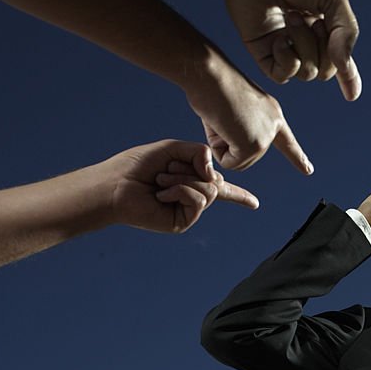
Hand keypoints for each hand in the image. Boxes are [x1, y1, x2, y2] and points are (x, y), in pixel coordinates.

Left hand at [103, 140, 257, 233]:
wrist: (115, 184)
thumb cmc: (137, 165)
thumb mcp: (173, 148)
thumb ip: (200, 152)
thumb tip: (215, 177)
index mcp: (191, 180)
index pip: (220, 187)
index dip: (239, 195)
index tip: (255, 204)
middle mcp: (192, 197)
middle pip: (216, 181)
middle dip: (189, 170)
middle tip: (163, 172)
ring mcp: (189, 210)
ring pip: (210, 190)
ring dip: (182, 179)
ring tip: (160, 182)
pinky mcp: (183, 221)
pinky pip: (199, 199)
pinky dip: (180, 190)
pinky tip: (161, 194)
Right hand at [183, 53, 311, 174]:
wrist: (208, 72)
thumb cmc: (211, 84)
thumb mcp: (235, 108)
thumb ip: (242, 128)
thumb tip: (234, 151)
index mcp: (272, 113)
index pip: (287, 141)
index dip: (297, 157)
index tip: (309, 170)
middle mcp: (273, 125)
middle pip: (247, 156)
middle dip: (227, 142)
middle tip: (221, 114)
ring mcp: (266, 136)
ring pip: (237, 161)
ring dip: (222, 144)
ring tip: (220, 117)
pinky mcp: (254, 145)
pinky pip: (229, 163)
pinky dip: (218, 149)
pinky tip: (219, 125)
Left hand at [214, 0, 360, 99]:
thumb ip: (345, 32)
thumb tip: (344, 67)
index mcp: (324, 26)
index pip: (339, 59)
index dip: (348, 76)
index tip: (351, 95)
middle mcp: (304, 40)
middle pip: (325, 70)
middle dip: (325, 49)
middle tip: (313, 20)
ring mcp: (283, 47)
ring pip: (307, 73)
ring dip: (304, 46)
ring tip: (291, 17)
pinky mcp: (262, 50)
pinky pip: (283, 75)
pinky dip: (287, 59)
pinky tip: (280, 37)